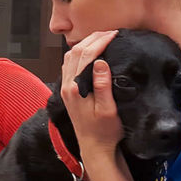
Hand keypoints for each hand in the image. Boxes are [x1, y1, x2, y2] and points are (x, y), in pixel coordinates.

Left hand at [60, 30, 123, 162]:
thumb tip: (100, 61)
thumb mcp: (109, 110)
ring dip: (85, 44)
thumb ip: (103, 85)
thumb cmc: (105, 131)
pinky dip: (80, 53)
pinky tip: (92, 52)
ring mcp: (65, 88)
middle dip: (93, 38)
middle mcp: (66, 86)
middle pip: (75, 52)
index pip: (85, 55)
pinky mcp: (68, 91)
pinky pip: (70, 65)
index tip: (115, 34)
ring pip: (70, 57)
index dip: (100, 41)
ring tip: (103, 38)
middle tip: (111, 32)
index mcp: (75, 89)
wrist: (95, 147)